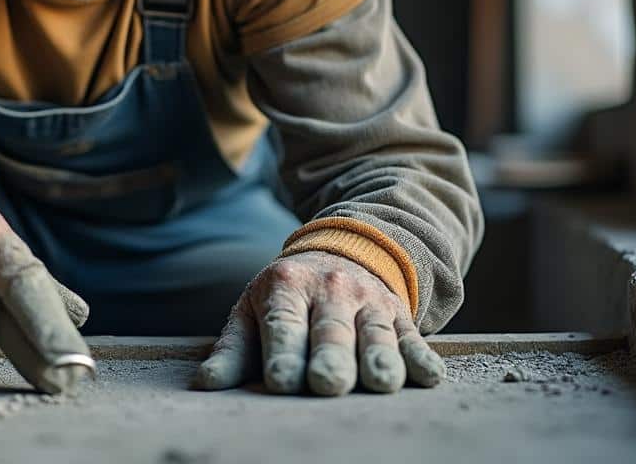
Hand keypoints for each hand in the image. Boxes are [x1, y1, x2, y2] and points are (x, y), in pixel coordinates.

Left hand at [192, 250, 444, 395]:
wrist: (344, 250)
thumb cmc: (287, 296)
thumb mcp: (254, 310)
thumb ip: (233, 349)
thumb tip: (206, 385)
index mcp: (287, 286)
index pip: (284, 323)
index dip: (283, 352)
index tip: (281, 382)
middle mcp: (331, 291)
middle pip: (331, 331)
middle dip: (331, 358)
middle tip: (327, 384)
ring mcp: (370, 302)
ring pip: (376, 334)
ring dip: (380, 358)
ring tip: (381, 383)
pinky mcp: (400, 316)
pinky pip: (413, 338)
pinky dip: (423, 358)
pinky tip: (429, 376)